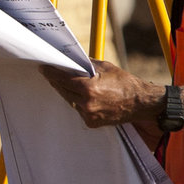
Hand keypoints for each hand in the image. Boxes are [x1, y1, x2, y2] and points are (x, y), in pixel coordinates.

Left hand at [39, 60, 158, 128]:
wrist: (140, 103)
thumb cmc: (125, 83)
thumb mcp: (105, 67)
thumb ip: (86, 64)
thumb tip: (72, 60)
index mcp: (89, 88)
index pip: (63, 79)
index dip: (51, 73)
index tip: (43, 68)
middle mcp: (86, 103)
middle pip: (63, 90)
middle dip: (57, 82)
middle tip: (51, 74)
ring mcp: (88, 115)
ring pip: (70, 101)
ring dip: (68, 92)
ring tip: (68, 84)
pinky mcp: (91, 123)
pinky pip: (78, 110)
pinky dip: (78, 103)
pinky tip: (81, 97)